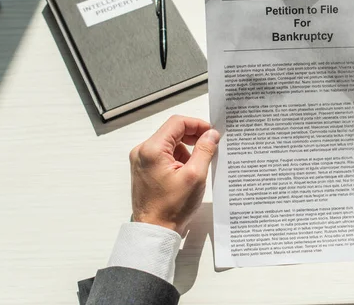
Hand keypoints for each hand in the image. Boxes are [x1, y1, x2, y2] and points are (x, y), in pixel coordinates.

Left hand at [129, 116, 219, 235]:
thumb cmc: (172, 207)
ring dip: (186, 149)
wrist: (154, 230)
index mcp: (152, 150)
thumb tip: (211, 134)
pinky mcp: (144, 169)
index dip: (197, 125)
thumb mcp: (195, 176)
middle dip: (193, 137)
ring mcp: (141, 160)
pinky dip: (178, 158)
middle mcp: (142, 151)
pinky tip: (187, 172)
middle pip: (172, 132)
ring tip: (197, 166)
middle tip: (210, 146)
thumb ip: (204, 150)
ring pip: (169, 143)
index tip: (212, 133)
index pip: (177, 123)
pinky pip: (164, 155)